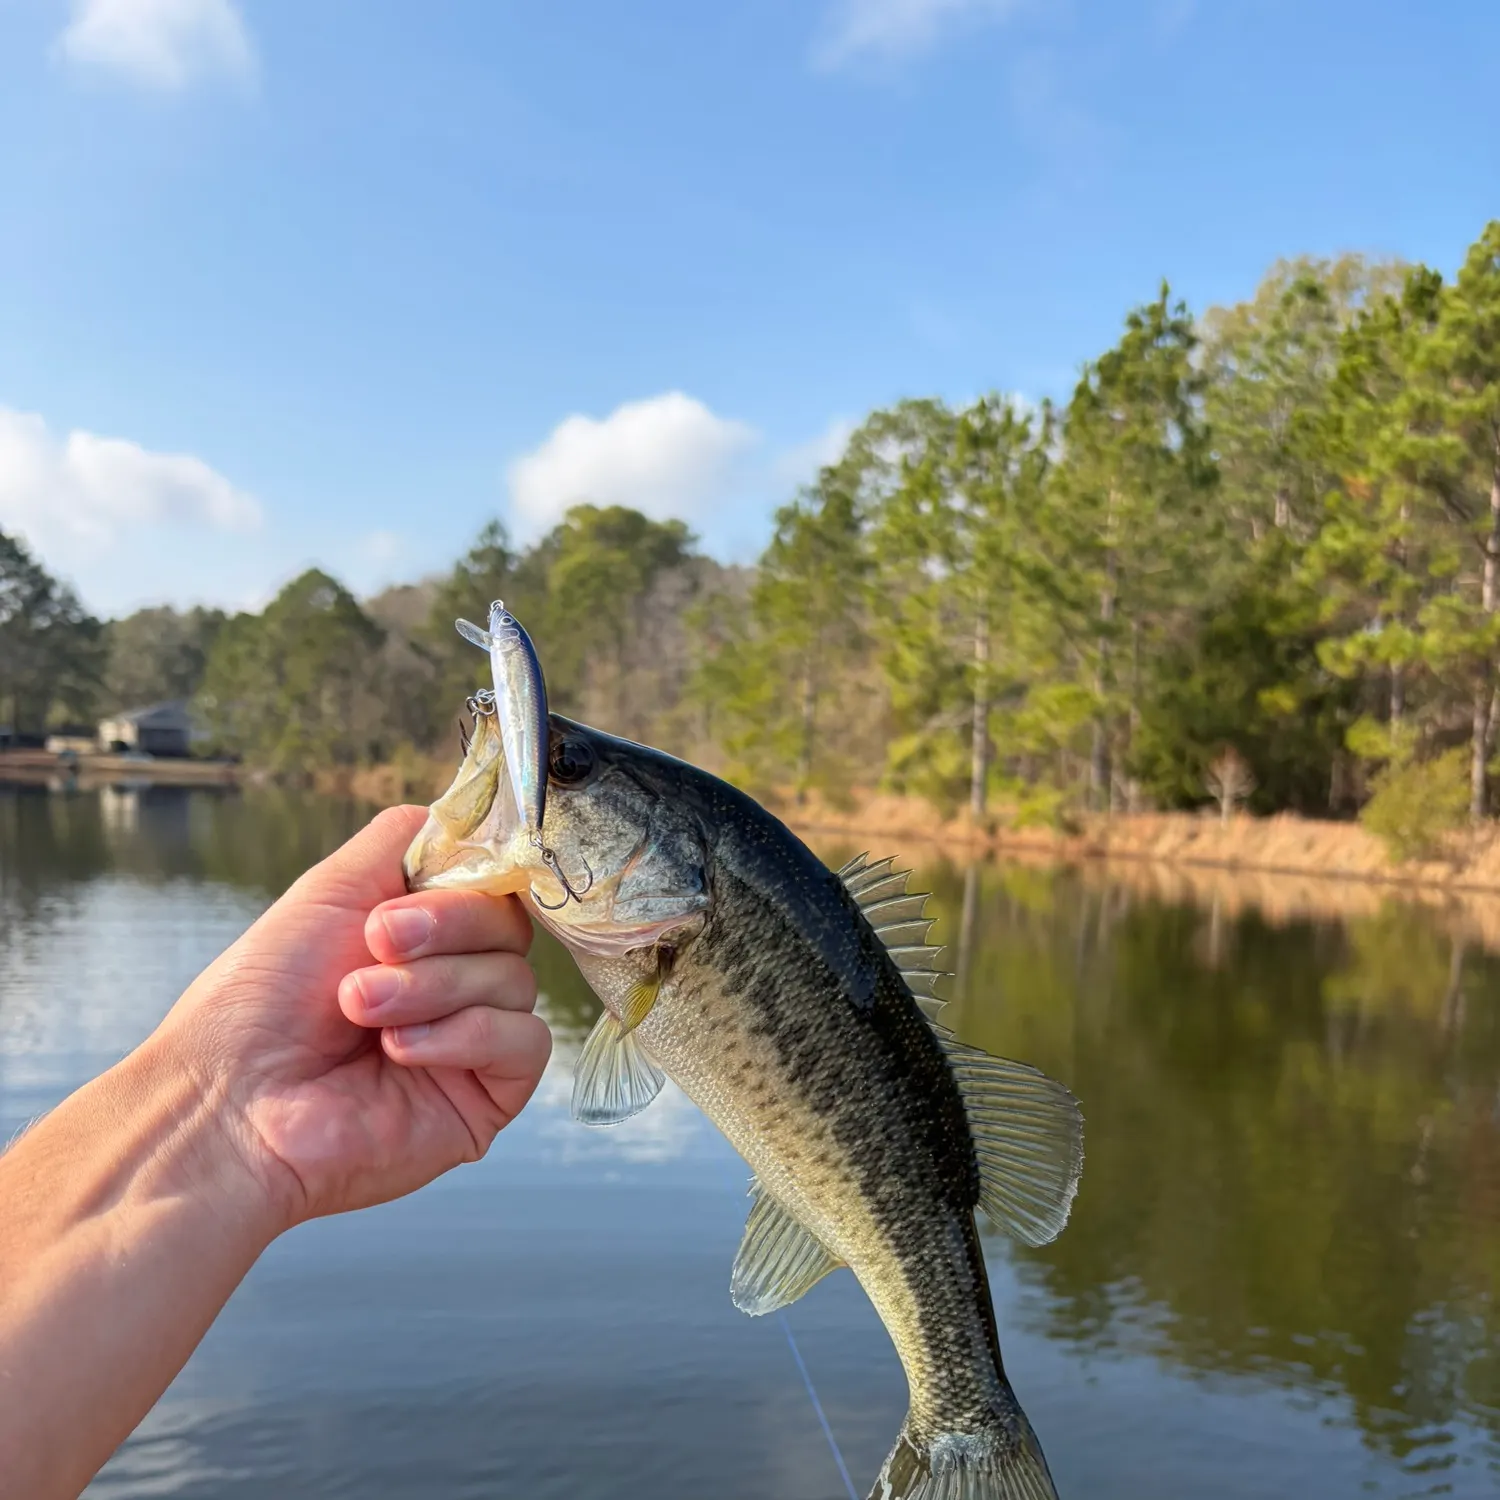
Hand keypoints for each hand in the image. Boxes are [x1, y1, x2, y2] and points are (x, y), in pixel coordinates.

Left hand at [154, 804, 550, 1230]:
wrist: (230, 1104)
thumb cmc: (258, 1005)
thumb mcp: (330, 888)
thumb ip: (405, 837)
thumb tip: (469, 814)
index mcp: (423, 935)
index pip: (490, 884)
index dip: (463, 882)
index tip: (402, 899)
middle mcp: (452, 983)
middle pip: (509, 925)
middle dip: (444, 929)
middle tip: (374, 946)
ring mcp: (472, 1042)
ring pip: (515, 980)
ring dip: (433, 987)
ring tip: (361, 1007)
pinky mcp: (487, 1097)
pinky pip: (524, 1041)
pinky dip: (464, 1034)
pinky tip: (400, 1051)